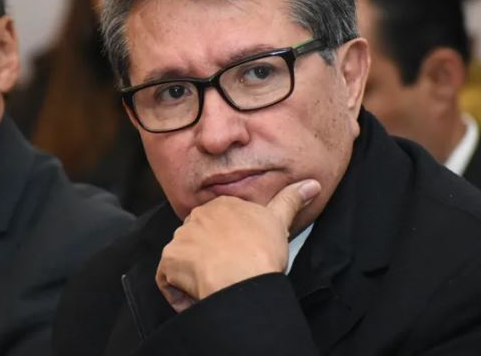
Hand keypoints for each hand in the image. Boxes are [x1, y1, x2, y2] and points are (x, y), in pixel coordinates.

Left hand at [156, 179, 320, 311]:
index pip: (218, 225)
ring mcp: (180, 238)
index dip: (228, 246)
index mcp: (221, 206)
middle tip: (229, 274)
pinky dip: (181, 292)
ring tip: (217, 286)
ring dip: (195, 275)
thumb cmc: (262, 253)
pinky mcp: (169, 260)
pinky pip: (169, 279)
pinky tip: (201, 295)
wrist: (244, 279)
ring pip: (184, 261)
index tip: (240, 259)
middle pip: (199, 242)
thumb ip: (291, 200)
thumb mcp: (279, 221)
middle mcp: (196, 217)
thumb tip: (311, 184)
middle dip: (209, 259)